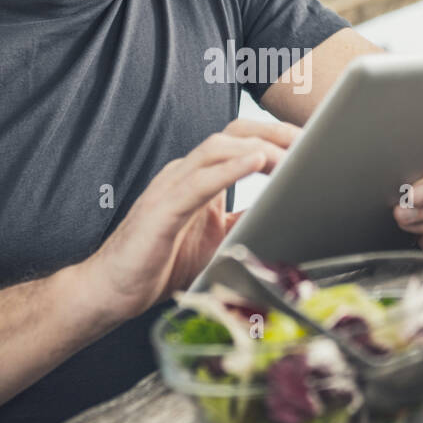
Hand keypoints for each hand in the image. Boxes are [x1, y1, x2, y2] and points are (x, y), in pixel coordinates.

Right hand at [84, 119, 300, 320]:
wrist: (111, 290)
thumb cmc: (158, 263)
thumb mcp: (217, 240)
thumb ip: (245, 222)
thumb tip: (286, 215)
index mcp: (200, 178)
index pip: (241, 142)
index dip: (276, 136)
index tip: (311, 143)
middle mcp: (185, 174)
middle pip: (233, 134)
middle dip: (274, 132)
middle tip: (310, 140)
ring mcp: (171, 187)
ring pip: (217, 149)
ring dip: (257, 147)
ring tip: (290, 152)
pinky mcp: (162, 210)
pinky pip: (198, 181)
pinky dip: (229, 168)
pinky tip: (255, 161)